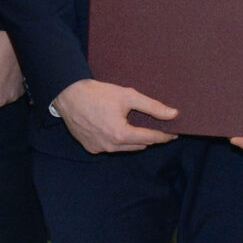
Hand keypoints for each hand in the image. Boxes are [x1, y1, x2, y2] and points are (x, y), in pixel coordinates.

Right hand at [54, 77, 177, 152]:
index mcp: (121, 134)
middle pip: (139, 145)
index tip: (174, 132)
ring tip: (136, 125)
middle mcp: (111, 146)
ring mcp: (100, 149)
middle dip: (149, 136)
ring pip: (125, 148)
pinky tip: (116, 128)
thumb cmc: (98, 94)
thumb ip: (153, 107)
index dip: (164, 135)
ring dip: (133, 139)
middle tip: (156, 126)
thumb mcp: (128, 96)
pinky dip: (117, 140)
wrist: (68, 95)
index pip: (150, 138)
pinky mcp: (91, 148)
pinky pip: (110, 147)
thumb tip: (173, 114)